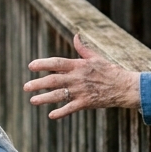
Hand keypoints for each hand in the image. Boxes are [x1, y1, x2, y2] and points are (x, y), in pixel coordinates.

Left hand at [24, 34, 139, 118]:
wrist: (124, 87)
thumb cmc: (110, 71)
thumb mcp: (96, 57)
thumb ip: (83, 49)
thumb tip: (76, 36)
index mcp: (79, 65)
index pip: (56, 63)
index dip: (43, 64)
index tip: (31, 66)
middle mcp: (77, 78)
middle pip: (53, 80)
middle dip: (38, 83)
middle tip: (26, 86)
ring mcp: (81, 91)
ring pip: (58, 95)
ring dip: (44, 98)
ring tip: (32, 100)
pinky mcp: (86, 103)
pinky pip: (70, 108)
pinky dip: (60, 112)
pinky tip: (51, 115)